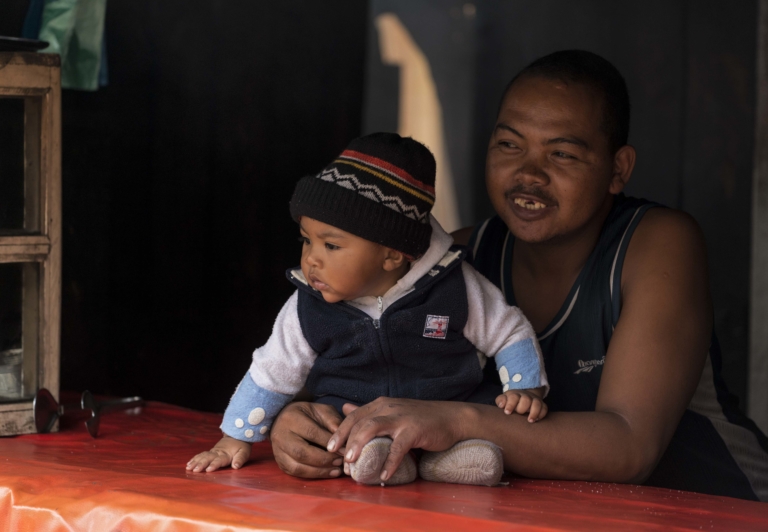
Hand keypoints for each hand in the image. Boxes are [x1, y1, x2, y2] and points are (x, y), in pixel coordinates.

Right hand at [187, 435, 251, 471]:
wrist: (237, 435)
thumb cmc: (241, 446)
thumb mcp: (244, 452)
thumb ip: (240, 459)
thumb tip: (236, 466)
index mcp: (226, 454)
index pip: (219, 460)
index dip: (213, 465)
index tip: (208, 470)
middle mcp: (217, 452)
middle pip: (208, 458)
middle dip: (201, 464)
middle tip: (194, 470)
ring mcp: (213, 452)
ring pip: (202, 456)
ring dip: (195, 462)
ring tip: (188, 468)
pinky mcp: (210, 452)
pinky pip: (201, 455)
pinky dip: (194, 459)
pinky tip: (189, 464)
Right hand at [270, 401, 343, 478]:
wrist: (284, 420)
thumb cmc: (307, 415)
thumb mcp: (321, 411)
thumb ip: (333, 421)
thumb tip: (343, 440)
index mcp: (291, 418)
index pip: (311, 432)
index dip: (329, 443)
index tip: (345, 449)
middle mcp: (280, 435)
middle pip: (302, 452)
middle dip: (324, 459)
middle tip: (340, 461)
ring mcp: (278, 451)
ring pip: (297, 466)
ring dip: (320, 471)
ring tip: (337, 469)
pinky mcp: (280, 463)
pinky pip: (296, 473)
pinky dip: (313, 475)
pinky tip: (328, 473)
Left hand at [327, 397, 465, 482]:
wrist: (450, 417)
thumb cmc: (420, 418)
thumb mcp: (392, 411)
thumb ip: (369, 412)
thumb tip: (345, 409)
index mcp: (381, 404)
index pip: (354, 416)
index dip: (340, 431)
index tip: (329, 448)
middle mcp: (388, 407)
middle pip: (359, 422)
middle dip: (345, 440)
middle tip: (338, 459)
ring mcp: (401, 418)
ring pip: (373, 428)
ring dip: (359, 445)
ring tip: (352, 463)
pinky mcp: (415, 429)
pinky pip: (398, 447)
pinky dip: (390, 461)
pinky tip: (384, 474)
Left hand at [496, 388, 547, 421]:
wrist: (524, 394)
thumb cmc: (511, 401)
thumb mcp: (504, 399)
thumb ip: (501, 401)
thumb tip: (501, 405)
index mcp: (515, 395)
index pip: (513, 397)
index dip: (510, 404)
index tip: (507, 412)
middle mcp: (525, 397)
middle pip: (526, 400)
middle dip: (522, 408)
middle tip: (519, 414)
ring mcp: (534, 400)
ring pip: (537, 403)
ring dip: (534, 412)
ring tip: (530, 421)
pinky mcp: (541, 405)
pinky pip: (544, 408)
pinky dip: (542, 414)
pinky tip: (537, 420)